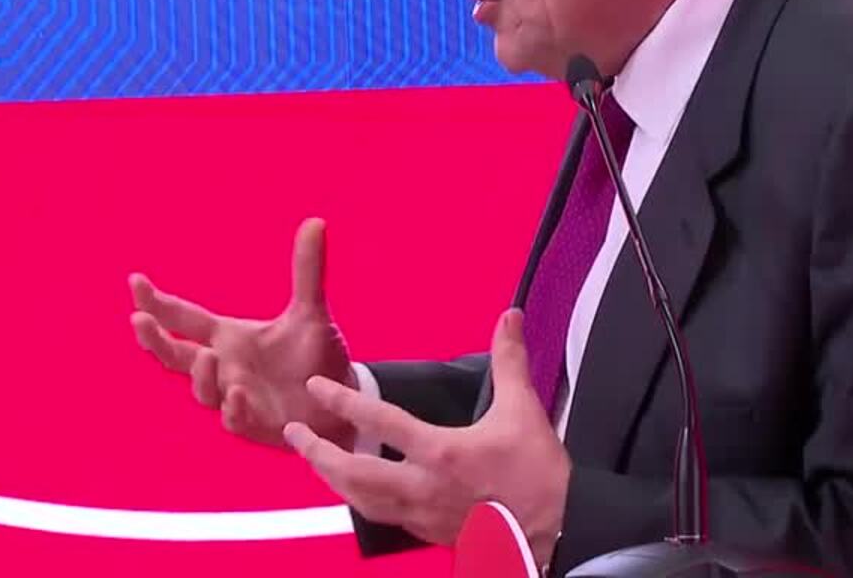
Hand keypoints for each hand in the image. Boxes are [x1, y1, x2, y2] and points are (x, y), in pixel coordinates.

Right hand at [129, 216, 357, 450]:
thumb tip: (317, 220)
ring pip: (203, 390)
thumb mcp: (311, 311)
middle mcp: (224, 367)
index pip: (183, 318)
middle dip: (154, 340)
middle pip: (175, 356)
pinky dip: (234, 408)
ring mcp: (236, 399)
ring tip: (206, 355)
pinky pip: (236, 420)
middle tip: (139, 319)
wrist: (340, 399)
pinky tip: (237, 393)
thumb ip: (308, 270)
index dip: (157, 302)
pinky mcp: (257, 424)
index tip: (135, 281)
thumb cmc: (315, 355)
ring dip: (200, 374)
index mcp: (228, 337)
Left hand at [284, 307, 571, 566]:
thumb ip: (509, 360)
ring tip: (315, 463)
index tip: (318, 387)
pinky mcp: (430, 532)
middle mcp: (423, 487)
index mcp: (441, 453)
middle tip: (295, 434)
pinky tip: (357, 494)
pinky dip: (361, 502)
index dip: (344, 402)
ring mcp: (423, 515)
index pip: (381, 424)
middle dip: (318, 453)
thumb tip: (507, 320)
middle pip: (354, 473)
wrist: (556, 530)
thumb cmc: (538, 477)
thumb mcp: (524, 410)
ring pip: (361, 501)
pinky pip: (383, 518)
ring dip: (332, 480)